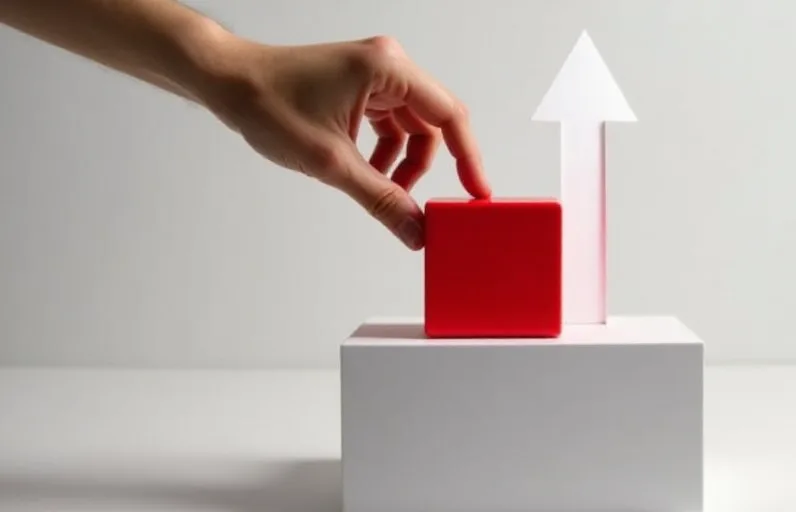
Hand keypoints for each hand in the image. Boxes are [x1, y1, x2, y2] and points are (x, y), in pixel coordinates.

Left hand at [202, 35, 491, 249]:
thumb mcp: (331, 163)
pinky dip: (386, 153)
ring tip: (382, 190)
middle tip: (420, 205)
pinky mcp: (361, 84)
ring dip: (403, 163)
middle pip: (432, 124)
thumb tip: (415, 229)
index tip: (477, 193)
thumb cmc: (267, 102)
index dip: (469, 158)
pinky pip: (391, 124)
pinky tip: (368, 173)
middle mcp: (387, 64)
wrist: (227, 83)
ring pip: (412, 127)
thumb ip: (381, 199)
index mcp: (387, 68)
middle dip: (425, 168)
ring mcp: (375, 73)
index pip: (449, 115)